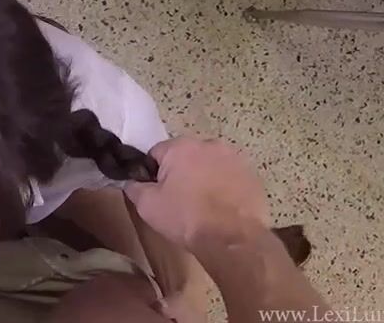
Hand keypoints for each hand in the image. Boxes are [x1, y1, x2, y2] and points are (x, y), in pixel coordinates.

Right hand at [123, 137, 268, 251]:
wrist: (233, 238)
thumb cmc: (186, 218)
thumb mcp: (148, 206)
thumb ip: (134, 187)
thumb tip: (131, 182)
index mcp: (180, 146)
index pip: (156, 153)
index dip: (153, 174)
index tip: (158, 194)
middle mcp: (209, 144)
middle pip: (186, 157)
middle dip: (181, 173)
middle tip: (180, 201)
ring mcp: (234, 158)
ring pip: (210, 166)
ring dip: (205, 179)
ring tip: (204, 207)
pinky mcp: (252, 175)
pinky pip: (231, 178)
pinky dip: (225, 188)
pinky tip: (223, 209)